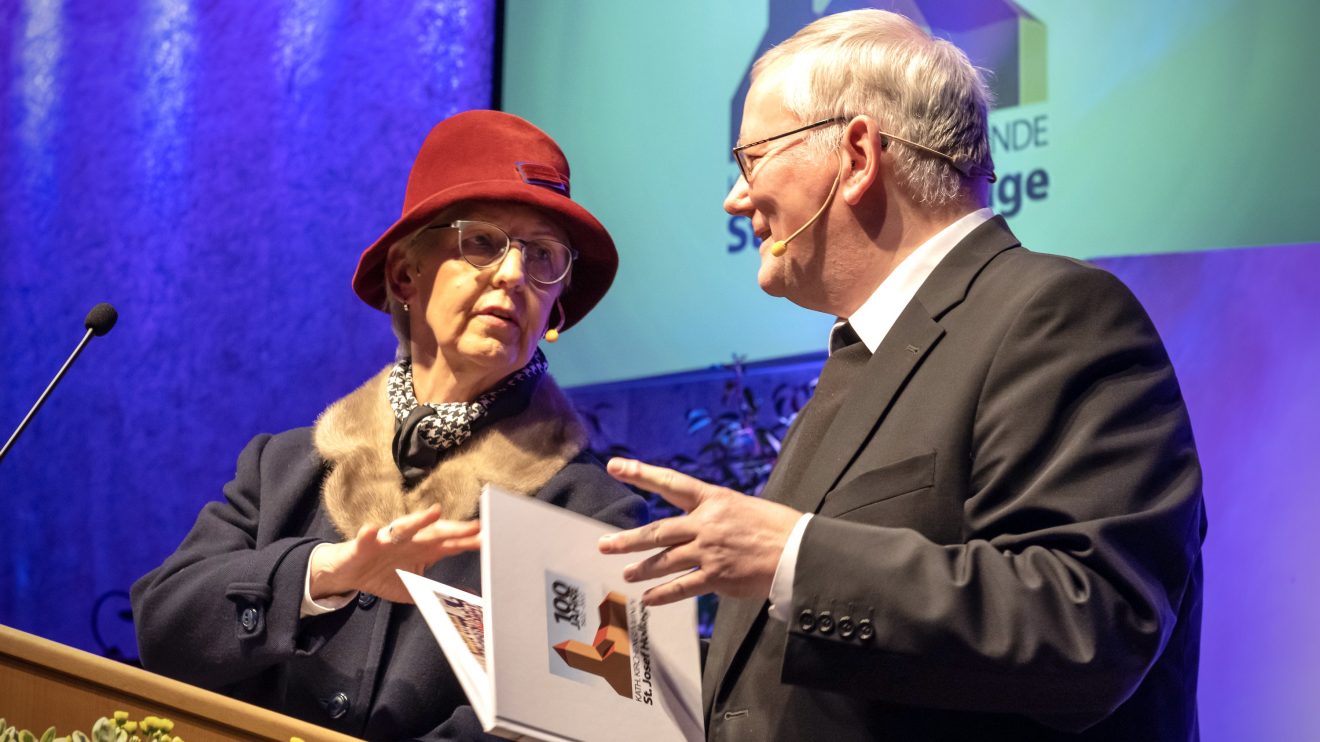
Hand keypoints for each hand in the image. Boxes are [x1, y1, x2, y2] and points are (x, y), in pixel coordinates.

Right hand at [309, 504, 480, 603]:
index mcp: (422, 549)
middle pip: (435, 533)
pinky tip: (372, 529)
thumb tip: (460, 598)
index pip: (450, 544)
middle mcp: (409, 540)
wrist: (349, 571)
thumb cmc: (383, 574)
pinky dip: (368, 534)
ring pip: (404, 529)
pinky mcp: (364, 545)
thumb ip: (433, 591)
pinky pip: (366, 538)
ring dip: (419, 520)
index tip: (491, 538)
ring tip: (434, 512)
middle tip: (475, 526)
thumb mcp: (411, 587)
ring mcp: (387, 540)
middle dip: (455, 529)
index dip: (469, 541)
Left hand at [597, 458, 801, 605]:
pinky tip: (648, 599)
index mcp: (713, 500)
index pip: (670, 483)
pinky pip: (682, 587)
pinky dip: (662, 595)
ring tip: (625, 573)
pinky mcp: (716, 576)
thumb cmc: (776, 527)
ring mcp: (709, 551)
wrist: (799, 551)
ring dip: (642, 569)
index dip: (641, 473)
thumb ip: (714, 515)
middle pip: (658, 531)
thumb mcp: (742, 507)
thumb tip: (696, 527)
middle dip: (628, 539)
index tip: (615, 465)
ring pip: (665, 561)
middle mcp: (706, 523)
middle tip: (605, 545)